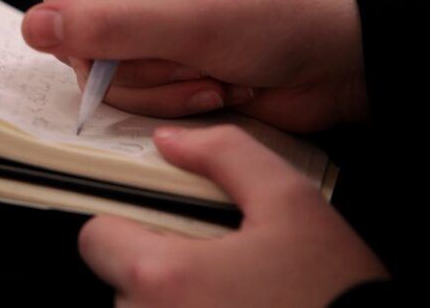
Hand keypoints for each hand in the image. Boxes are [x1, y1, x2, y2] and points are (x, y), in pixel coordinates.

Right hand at [21, 0, 366, 131]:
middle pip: (79, 36)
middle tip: (186, 55)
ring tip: (209, 69)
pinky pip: (132, 95)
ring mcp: (146, 24)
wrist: (335, 62)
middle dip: (135, 63)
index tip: (117, 48)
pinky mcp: (159, 61)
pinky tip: (213, 84)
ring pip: (104, 73)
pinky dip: (171, 99)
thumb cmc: (279, 16)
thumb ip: (106, 25)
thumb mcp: (188, 17)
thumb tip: (34, 27)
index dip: (78, 24)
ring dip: (160, 85)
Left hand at [78, 125, 387, 307]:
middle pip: (117, 277)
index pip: (96, 237)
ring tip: (225, 291)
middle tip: (207, 259)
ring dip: (169, 297)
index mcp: (165, 277)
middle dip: (153, 262)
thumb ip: (225, 154)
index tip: (155, 225)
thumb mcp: (289, 201)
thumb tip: (172, 140)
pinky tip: (228, 307)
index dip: (122, 223)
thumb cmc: (336, 292)